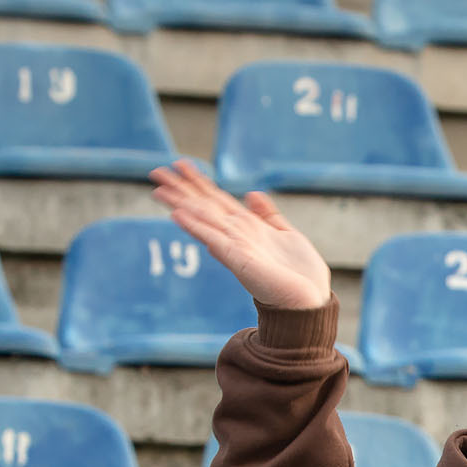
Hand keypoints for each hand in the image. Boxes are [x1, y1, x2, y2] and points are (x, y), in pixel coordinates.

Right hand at [150, 161, 331, 309]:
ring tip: (158, 190)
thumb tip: (252, 192)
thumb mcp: (287, 235)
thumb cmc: (300, 275)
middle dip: (181, 188)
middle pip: (204, 206)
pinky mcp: (239, 260)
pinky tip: (178, 215)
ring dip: (181, 203)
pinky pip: (214, 239)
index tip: (180, 163)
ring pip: (204, 219)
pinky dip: (196, 227)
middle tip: (156, 171)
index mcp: (248, 227)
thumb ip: (268, 215)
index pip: (217, 199)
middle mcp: (237, 235)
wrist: (310, 302)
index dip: (199, 181)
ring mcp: (236, 247)